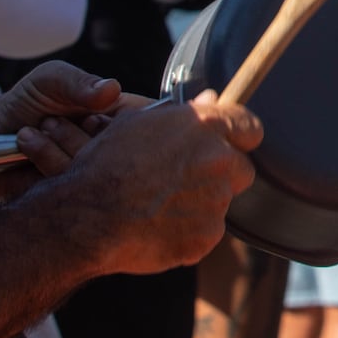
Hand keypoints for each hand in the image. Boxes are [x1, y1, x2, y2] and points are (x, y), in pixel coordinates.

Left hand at [0, 61, 131, 198]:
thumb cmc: (28, 99)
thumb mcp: (51, 78)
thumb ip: (80, 82)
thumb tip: (111, 89)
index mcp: (119, 116)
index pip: (149, 124)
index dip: (130, 124)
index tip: (95, 117)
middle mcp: (111, 147)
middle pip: (122, 152)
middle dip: (83, 134)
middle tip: (54, 119)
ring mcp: (91, 171)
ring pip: (93, 169)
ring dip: (57, 144)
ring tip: (35, 128)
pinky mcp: (70, 193)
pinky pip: (68, 184)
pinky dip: (43, 158)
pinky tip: (26, 143)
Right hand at [62, 92, 262, 277]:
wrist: (87, 216)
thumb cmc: (105, 165)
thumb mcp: (137, 123)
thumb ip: (184, 115)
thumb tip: (212, 100)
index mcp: (204, 126)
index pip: (250, 127)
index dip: (239, 137)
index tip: (228, 144)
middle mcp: (218, 161)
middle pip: (241, 169)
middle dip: (221, 175)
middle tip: (185, 181)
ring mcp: (216, 202)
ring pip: (221, 203)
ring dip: (201, 204)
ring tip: (160, 206)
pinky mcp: (207, 237)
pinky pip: (206, 234)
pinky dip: (189, 233)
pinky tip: (158, 227)